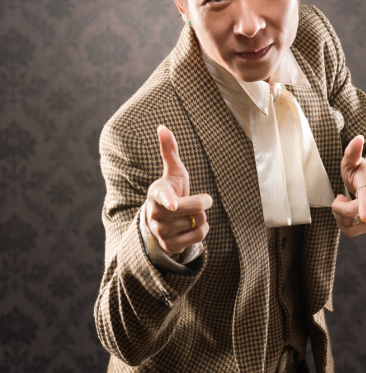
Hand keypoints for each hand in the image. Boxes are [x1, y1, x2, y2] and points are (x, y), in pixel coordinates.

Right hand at [146, 125, 212, 253]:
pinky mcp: (171, 246)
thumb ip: (169, 150)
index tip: (174, 205)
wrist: (162, 222)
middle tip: (195, 200)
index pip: (163, 196)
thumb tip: (162, 126)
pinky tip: (190, 227)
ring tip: (187, 215)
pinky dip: (201, 230)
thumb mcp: (173, 173)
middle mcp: (156, 214)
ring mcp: (162, 232)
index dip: (169, 200)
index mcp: (156, 193)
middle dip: (202, 202)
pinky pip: (199, 237)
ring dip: (200, 217)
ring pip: (198, 222)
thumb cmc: (172, 191)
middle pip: (195, 207)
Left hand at [331, 134, 365, 236]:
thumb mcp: (355, 163)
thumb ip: (353, 152)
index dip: (363, 207)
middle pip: (349, 213)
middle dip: (337, 206)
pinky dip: (342, 224)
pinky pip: (348, 232)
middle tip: (340, 196)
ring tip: (345, 204)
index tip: (364, 216)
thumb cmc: (362, 175)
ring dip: (339, 216)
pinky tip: (346, 215)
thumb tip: (358, 137)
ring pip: (347, 225)